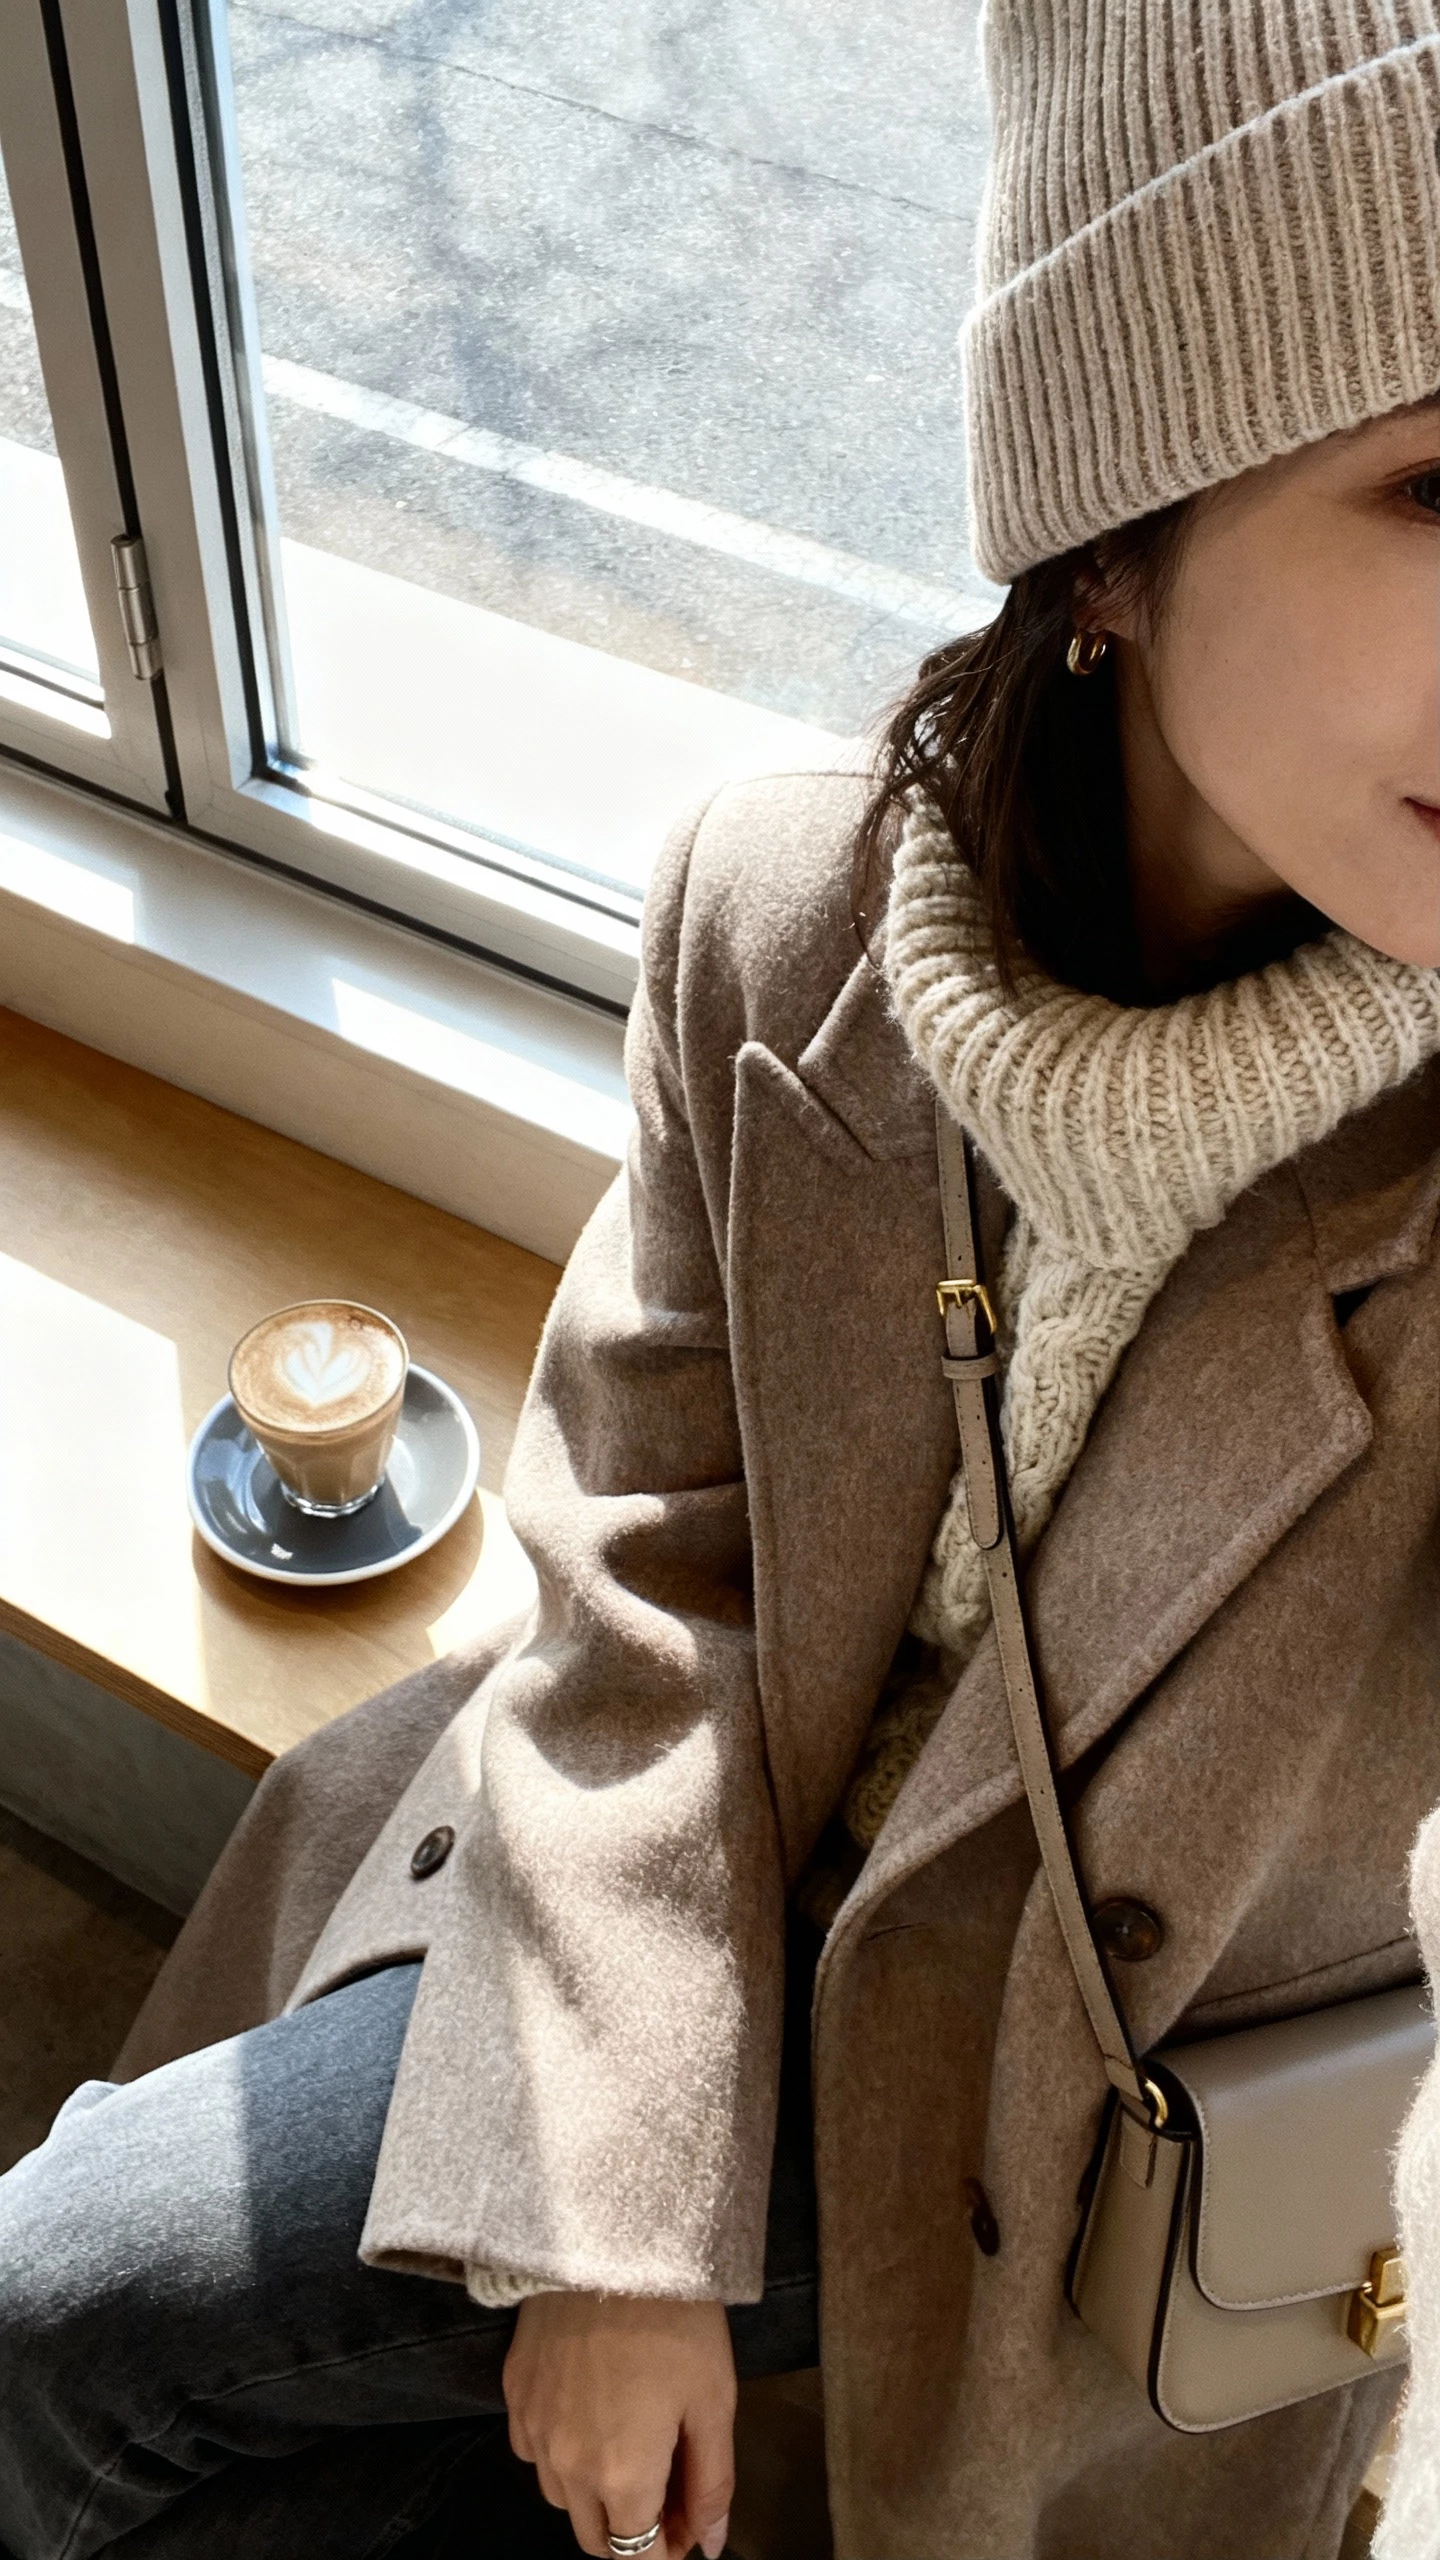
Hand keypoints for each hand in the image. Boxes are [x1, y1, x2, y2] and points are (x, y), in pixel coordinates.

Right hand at [504, 2291, 735, 2558]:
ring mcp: (534, 2429)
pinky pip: (532, 2450)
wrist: (612, 2241)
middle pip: (594, 2539)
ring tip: (629, 2447)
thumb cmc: (675, 2318)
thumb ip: (712, 2483)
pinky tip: (588, 2415)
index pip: (638, 2556)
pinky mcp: (514, 2392)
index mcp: (622, 2475)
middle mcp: (567, 2465)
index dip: (669, 2550)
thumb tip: (711, 2544)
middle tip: (666, 2493)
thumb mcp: (715, 2399)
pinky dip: (559, 2453)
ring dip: (594, 2495)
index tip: (688, 2528)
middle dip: (632, 2535)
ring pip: (559, 2498)